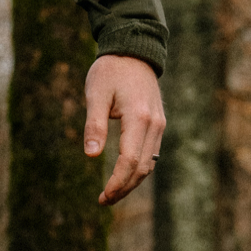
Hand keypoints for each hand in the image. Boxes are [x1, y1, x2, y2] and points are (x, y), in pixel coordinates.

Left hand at [84, 54, 165, 206]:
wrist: (133, 50)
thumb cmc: (110, 71)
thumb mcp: (96, 94)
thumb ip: (94, 125)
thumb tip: (91, 156)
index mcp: (138, 117)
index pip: (129, 160)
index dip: (117, 182)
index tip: (102, 196)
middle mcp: (154, 124)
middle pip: (142, 167)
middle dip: (124, 187)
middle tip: (104, 200)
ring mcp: (159, 124)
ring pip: (150, 163)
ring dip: (132, 181)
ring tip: (112, 193)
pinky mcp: (158, 123)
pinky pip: (151, 153)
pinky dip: (139, 168)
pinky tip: (123, 175)